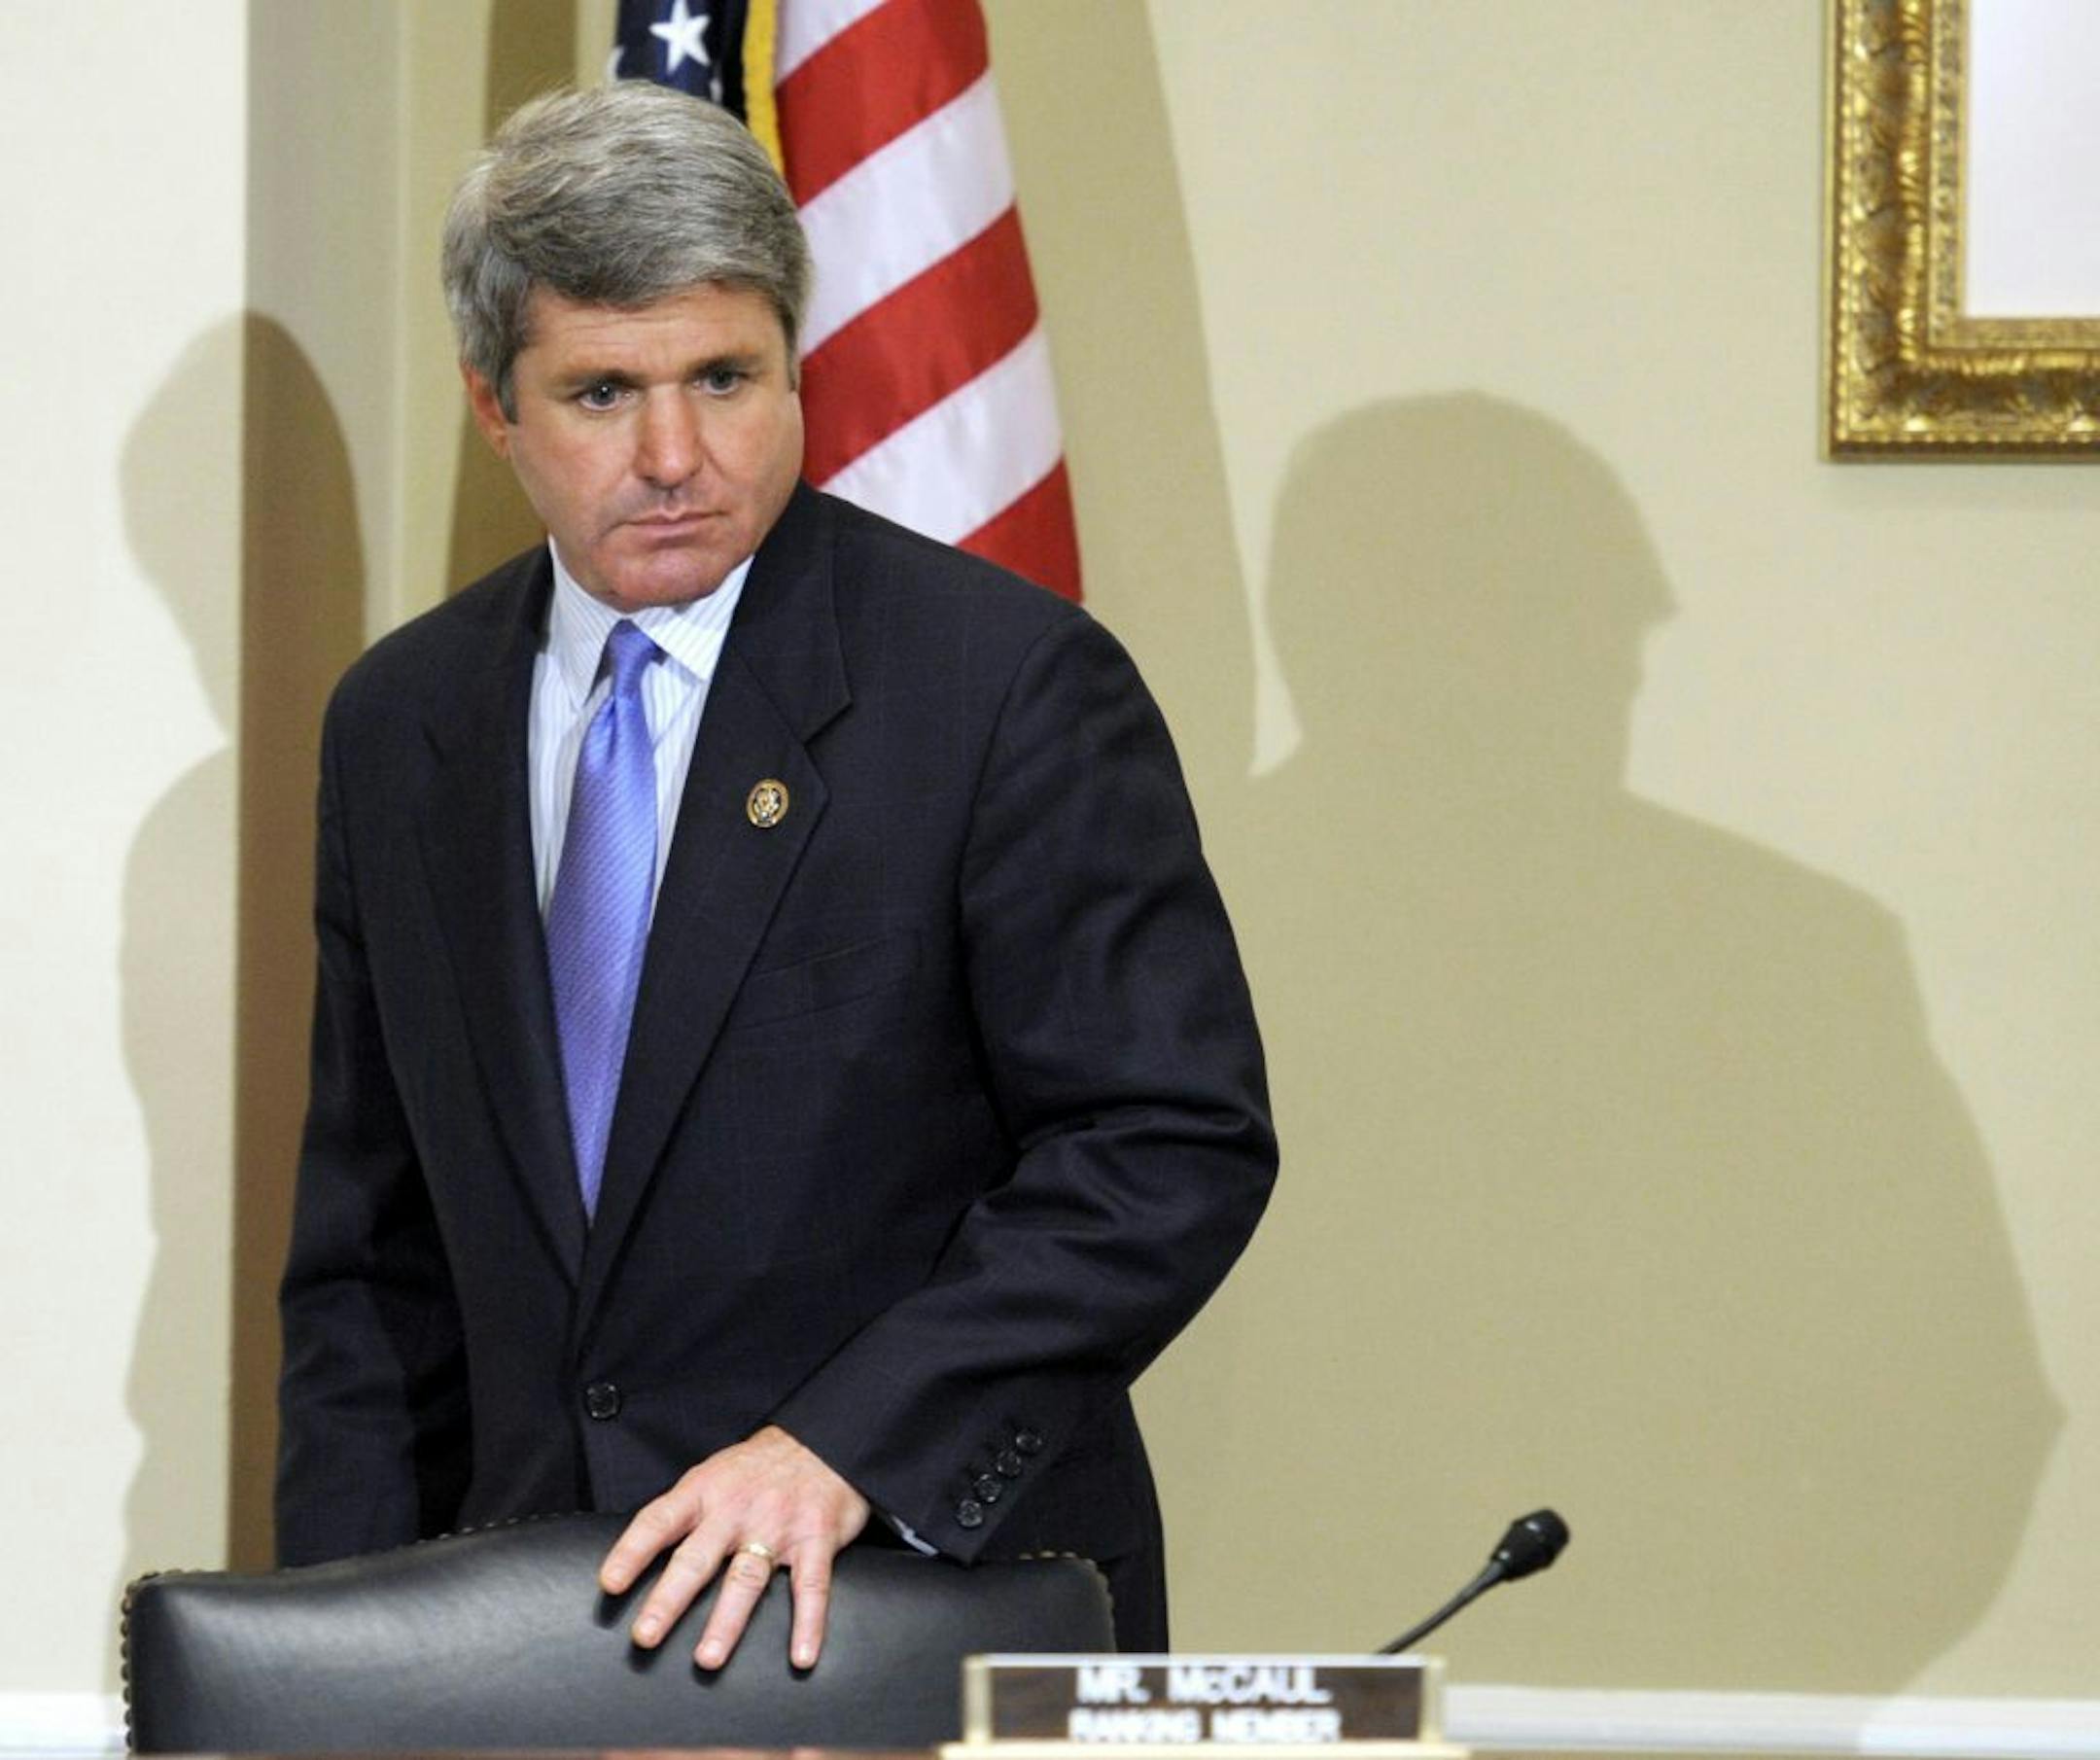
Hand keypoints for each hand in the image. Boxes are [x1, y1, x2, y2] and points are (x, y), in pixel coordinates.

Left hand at [599, 1424, 870, 1670]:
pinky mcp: (815, 1539)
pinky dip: (808, 1623)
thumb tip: (639, 1558)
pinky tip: (802, 1655)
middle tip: (646, 1636)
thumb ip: (685, 1513)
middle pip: (696, 1558)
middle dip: (669, 1599)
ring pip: (746, 1579)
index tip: (610, 1584)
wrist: (824, 1440)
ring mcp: (777, 1525)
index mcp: (705, 1491)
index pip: (659, 1521)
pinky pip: (811, 1586)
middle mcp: (736, 1510)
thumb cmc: (758, 1468)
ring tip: (708, 1658)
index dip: (632, 1551)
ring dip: (726, 1622)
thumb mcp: (714, 1474)